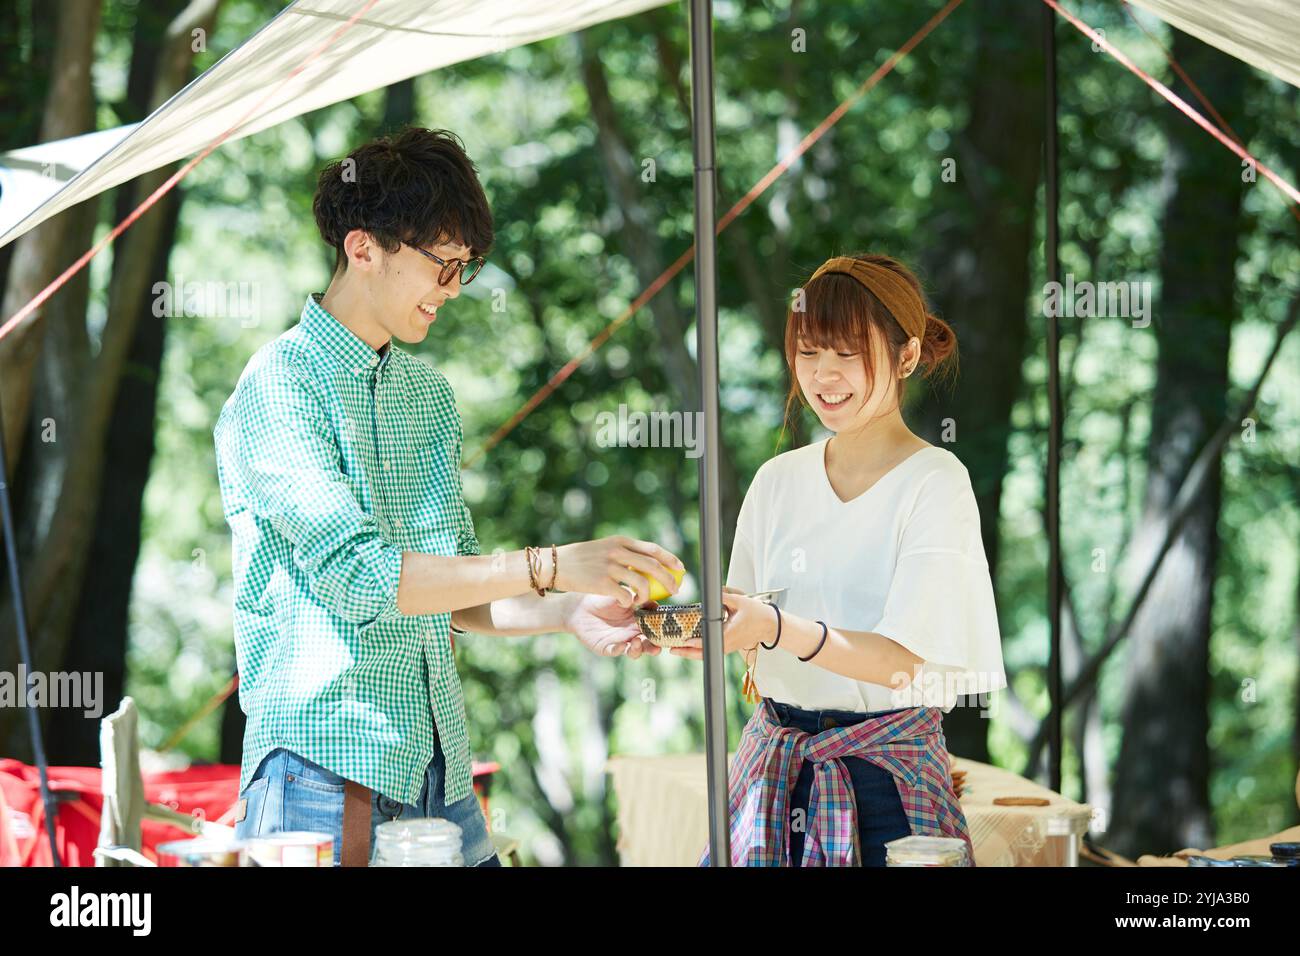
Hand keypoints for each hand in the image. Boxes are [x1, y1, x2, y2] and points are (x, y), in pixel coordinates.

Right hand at [553, 536, 684, 608]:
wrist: (555, 564)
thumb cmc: (580, 558)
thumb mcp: (604, 548)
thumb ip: (624, 552)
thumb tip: (648, 562)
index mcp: (621, 541)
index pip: (653, 549)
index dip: (670, 559)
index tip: (681, 568)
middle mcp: (617, 551)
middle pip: (653, 566)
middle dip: (668, 579)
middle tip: (675, 590)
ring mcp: (610, 567)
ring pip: (642, 583)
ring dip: (647, 595)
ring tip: (644, 601)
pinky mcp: (602, 582)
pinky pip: (626, 595)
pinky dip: (631, 601)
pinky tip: (627, 604)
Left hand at [565, 593, 662, 658]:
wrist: (581, 605)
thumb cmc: (604, 598)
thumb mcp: (624, 595)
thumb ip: (639, 598)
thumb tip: (656, 603)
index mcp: (640, 622)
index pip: (656, 630)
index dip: (663, 633)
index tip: (669, 631)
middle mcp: (633, 634)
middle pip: (649, 644)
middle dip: (655, 647)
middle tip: (658, 646)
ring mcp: (621, 642)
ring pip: (635, 652)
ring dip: (639, 650)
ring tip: (637, 641)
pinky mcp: (607, 647)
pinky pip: (615, 651)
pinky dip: (620, 650)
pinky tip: (622, 645)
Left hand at [669, 590, 773, 659]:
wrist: (770, 626)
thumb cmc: (757, 614)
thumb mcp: (740, 601)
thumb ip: (724, 597)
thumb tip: (711, 591)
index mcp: (729, 634)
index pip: (708, 641)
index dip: (694, 643)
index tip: (683, 641)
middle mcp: (726, 645)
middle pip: (703, 653)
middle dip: (686, 652)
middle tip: (671, 649)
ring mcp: (727, 648)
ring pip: (706, 655)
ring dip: (691, 653)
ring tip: (675, 649)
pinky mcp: (728, 647)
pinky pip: (711, 652)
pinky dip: (699, 651)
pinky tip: (689, 648)